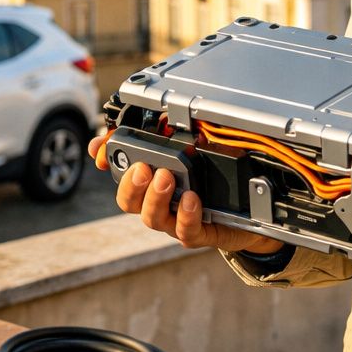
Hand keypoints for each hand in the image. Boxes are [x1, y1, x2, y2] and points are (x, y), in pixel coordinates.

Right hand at [86, 134, 284, 254]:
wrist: (251, 209)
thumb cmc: (216, 177)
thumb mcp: (196, 144)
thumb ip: (171, 130)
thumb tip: (158, 117)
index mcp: (152, 180)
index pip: (119, 170)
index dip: (106, 159)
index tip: (101, 151)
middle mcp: (159, 202)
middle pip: (128, 201)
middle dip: (130, 184)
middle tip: (142, 169)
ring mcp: (176, 220)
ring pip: (152, 218)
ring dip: (155, 198)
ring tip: (165, 179)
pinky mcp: (199, 233)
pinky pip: (185, 231)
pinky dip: (186, 216)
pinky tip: (192, 199)